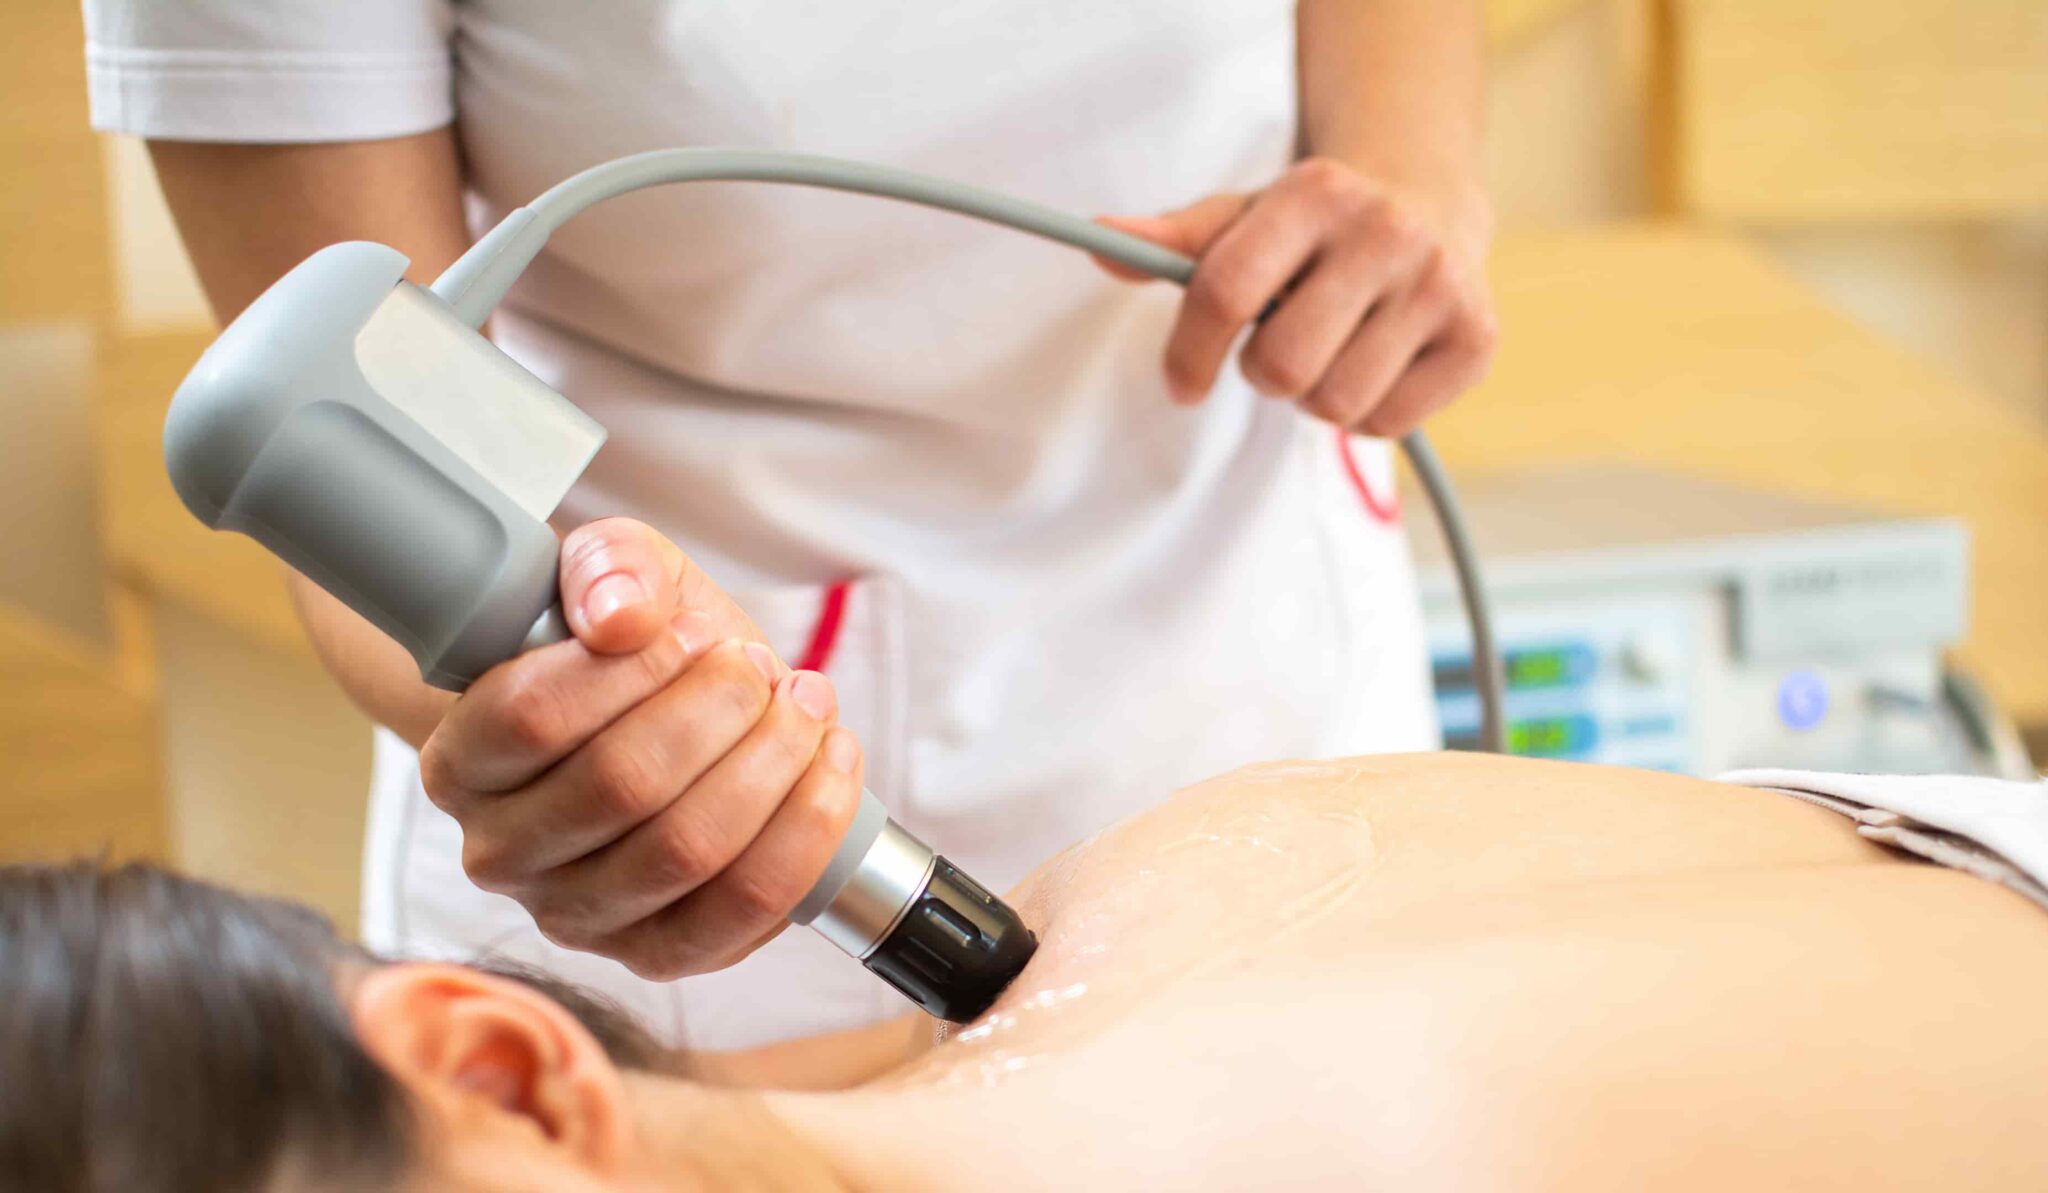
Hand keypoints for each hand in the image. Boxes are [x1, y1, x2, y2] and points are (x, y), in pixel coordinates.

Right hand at [418, 518, 865, 979]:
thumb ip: (608, 566)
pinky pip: (742, 910)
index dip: (635, 670)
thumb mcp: (613, 572)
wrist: (663, 715)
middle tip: (758, 667)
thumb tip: (620, 617)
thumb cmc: (628, 646)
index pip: (533, 718)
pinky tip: (831, 763)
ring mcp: (577, 916)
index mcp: (463, 761)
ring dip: (773, 763)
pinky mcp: (657, 953)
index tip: (696, 632)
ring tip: (804, 704)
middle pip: (622, 786)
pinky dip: (806, 830)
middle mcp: (501, 854)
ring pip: (687, 852)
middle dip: (720, 710)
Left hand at [1097, 157, 1496, 436]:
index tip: (1180, 384)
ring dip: (1313, 395)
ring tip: (1330, 351)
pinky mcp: (1476, 339)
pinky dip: (1366, 414)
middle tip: (1279, 350)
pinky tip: (1373, 365)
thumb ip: (1171, 240)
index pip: (1223, 292)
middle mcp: (1386, 231)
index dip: (1188, 352)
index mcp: (1314, 192)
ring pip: (1334, 405)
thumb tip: (1100, 242)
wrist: (1428, 203)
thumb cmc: (1310, 227)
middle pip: (1280, 366)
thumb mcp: (1243, 219)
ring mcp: (1439, 285)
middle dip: (1263, 373)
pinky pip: (1386, 425)